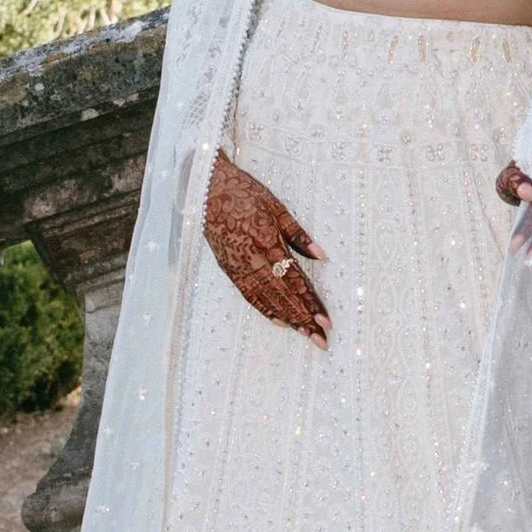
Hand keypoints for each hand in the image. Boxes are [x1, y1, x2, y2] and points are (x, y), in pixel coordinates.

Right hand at [204, 150, 329, 341]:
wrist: (206, 191)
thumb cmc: (244, 193)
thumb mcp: (276, 207)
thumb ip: (299, 235)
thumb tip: (323, 257)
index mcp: (266, 240)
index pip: (293, 279)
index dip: (310, 301)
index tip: (325, 320)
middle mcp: (252, 258)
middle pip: (282, 295)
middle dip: (303, 319)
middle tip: (320, 340)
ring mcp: (238, 266)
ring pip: (266, 299)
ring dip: (287, 319)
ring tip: (305, 335)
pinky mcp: (228, 269)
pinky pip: (249, 295)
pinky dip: (265, 310)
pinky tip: (280, 322)